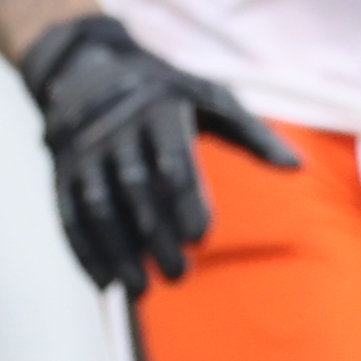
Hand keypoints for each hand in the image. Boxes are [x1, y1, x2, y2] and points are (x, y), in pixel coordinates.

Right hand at [15, 15, 296, 293]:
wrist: (90, 69)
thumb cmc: (169, 93)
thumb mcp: (212, 100)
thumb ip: (253, 135)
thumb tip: (298, 167)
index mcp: (159, 110)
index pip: (173, 159)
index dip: (186, 199)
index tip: (202, 238)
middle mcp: (116, 130)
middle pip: (135, 189)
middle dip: (155, 234)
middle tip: (179, 275)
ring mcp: (84, 152)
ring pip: (97, 206)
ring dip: (116, 250)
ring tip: (141, 291)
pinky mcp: (62, 172)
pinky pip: (68, 214)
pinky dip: (84, 250)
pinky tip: (104, 284)